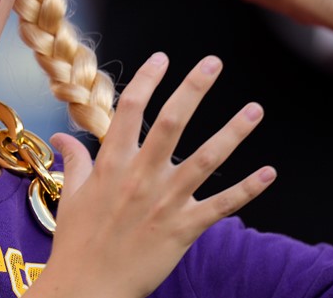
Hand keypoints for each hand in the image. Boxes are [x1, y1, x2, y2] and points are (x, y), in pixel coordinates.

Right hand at [35, 53, 274, 297]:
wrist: (87, 289)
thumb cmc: (77, 243)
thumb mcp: (73, 196)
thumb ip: (77, 161)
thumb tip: (64, 137)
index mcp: (112, 164)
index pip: (130, 110)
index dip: (148, 80)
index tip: (164, 58)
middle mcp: (141, 177)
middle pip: (171, 123)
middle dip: (194, 89)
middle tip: (213, 63)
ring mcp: (165, 202)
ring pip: (205, 160)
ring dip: (232, 133)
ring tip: (254, 110)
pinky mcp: (183, 229)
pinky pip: (221, 206)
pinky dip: (247, 190)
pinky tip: (268, 173)